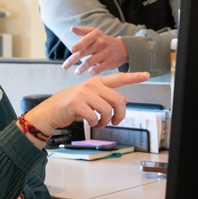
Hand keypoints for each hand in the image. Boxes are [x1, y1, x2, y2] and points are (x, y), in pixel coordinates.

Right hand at [24, 71, 149, 139]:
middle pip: (118, 100)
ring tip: (100, 123)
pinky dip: (94, 123)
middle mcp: (92, 85)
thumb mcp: (90, 97)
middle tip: (114, 122)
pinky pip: (95, 117)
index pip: (119, 78)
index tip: (147, 75)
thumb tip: (123, 101)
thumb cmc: (72, 105)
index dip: (134, 77)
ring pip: (108, 110)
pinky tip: (89, 121)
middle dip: (120, 115)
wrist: (51, 110)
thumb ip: (106, 96)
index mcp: (97, 82)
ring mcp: (84, 93)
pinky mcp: (77, 103)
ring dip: (106, 121)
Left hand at [62, 26, 128, 75]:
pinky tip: (89, 72)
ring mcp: (105, 53)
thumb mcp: (95, 33)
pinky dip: (92, 71)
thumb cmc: (104, 40)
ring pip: (89, 62)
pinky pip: (98, 69)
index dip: (79, 45)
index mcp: (95, 35)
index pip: (86, 40)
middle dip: (72, 60)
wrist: (123, 48)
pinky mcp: (109, 62)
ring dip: (81, 69)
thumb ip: (83, 31)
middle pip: (83, 53)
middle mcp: (100, 43)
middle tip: (64, 66)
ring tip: (77, 72)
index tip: (72, 50)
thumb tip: (71, 28)